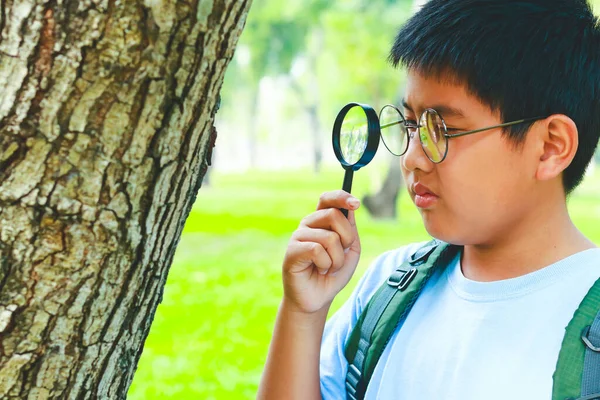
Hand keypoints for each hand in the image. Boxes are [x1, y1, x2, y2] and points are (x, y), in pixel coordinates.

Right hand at [282, 190, 361, 313]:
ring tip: (329, 267)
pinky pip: (317, 250)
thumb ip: (351, 229)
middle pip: (333, 214)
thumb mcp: (350, 251)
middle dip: (347, 237)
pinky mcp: (292, 250)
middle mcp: (308, 224)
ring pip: (329, 237)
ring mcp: (298, 236)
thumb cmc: (333, 273)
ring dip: (337, 258)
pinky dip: (326, 264)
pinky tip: (319, 270)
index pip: (328, 199)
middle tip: (342, 253)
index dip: (341, 196)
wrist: (318, 298)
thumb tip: (349, 208)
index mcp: (321, 220)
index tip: (355, 204)